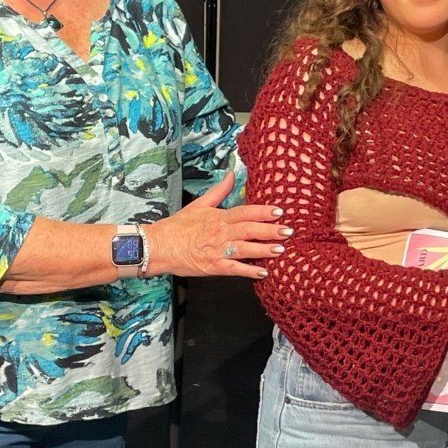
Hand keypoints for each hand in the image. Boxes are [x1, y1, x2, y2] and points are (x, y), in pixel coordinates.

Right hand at [147, 174, 291, 279]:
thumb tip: (232, 174)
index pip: (245, 212)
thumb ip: (219, 191)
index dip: (263, 211)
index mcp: (219, 217)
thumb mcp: (199, 204)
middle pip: (249, 230)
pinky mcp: (213, 267)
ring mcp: (218, 250)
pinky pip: (234, 269)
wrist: (159, 246)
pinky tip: (263, 273)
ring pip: (245, 249)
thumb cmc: (179, 226)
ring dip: (264, 250)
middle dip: (270, 230)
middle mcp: (221, 233)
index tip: (280, 211)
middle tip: (288, 231)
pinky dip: (249, 272)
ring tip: (281, 250)